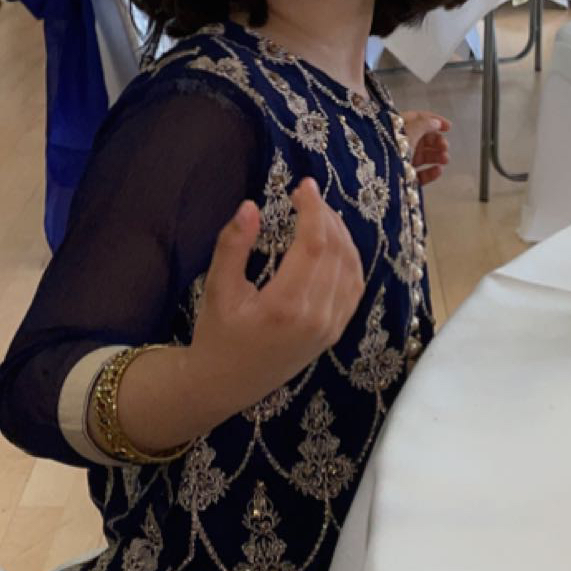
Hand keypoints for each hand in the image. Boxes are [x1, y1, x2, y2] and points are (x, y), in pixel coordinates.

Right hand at [188, 178, 364, 424]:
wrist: (225, 384)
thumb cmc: (217, 335)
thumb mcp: (217, 289)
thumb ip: (233, 246)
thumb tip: (250, 206)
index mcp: (286, 305)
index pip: (314, 244)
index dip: (313, 209)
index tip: (302, 186)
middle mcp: (316, 317)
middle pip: (336, 252)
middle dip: (326, 216)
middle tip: (307, 194)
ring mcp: (330, 327)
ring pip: (351, 268)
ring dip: (341, 234)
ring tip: (319, 213)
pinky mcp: (334, 333)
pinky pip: (354, 288)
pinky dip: (350, 259)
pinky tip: (334, 243)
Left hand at [402, 111, 449, 185]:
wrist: (379, 171)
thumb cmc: (395, 145)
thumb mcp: (410, 131)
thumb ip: (425, 125)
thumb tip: (436, 122)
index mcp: (399, 127)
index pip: (418, 119)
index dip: (434, 121)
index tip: (449, 127)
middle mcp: (401, 143)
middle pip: (424, 139)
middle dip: (437, 141)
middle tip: (445, 146)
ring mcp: (403, 161)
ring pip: (424, 157)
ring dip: (437, 156)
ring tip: (445, 159)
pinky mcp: (405, 178)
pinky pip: (421, 175)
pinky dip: (431, 173)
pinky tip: (438, 170)